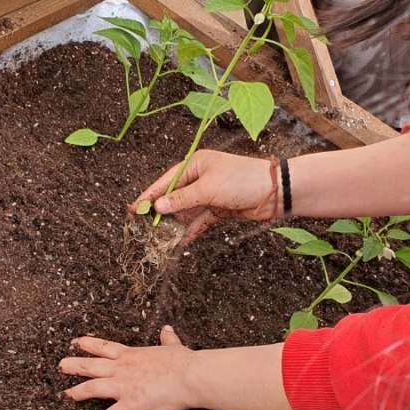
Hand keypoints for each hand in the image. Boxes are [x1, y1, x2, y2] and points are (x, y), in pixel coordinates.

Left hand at [60, 326, 195, 409]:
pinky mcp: (130, 405)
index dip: (88, 344)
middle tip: (61, 365)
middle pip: (92, 366)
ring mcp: (123, 387)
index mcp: (131, 355)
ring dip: (78, 391)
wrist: (188, 376)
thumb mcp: (173, 346)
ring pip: (93, 388)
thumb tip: (166, 329)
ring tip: (67, 394)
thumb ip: (167, 339)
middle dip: (74, 365)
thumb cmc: (183, 361)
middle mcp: (122, 369)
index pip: (104, 347)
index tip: (77, 342)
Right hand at [133, 150, 276, 247]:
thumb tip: (158, 207)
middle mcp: (200, 179)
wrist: (276, 192)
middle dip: (159, 213)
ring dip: (173, 225)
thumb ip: (182, 200)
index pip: (166, 181)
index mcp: (195, 165)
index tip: (133, 210)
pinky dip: (190, 232)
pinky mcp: (218, 211)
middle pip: (174, 198)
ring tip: (157, 239)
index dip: (149, 196)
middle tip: (141, 228)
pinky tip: (178, 244)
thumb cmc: (241, 181)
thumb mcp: (208, 189)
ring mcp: (209, 196)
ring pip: (185, 212)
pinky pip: (199, 222)